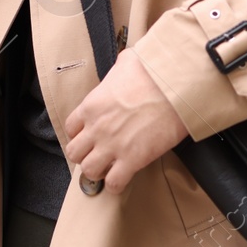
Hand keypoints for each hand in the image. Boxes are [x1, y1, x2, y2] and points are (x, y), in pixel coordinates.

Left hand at [64, 51, 188, 194]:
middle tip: (98, 153)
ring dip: (98, 171)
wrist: (175, 87)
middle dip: (84, 154)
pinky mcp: (132, 160)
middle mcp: (97, 128)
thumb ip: (118, 68)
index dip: (80, 133)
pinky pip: (114, 183)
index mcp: (92, 105)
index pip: (71, 127)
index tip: (90, 135)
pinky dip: (116, 184)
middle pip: (74, 153)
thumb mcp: (128, 62)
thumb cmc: (153, 72)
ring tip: (109, 167)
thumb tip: (124, 64)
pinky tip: (123, 177)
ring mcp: (112, 146)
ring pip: (89, 171)